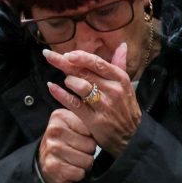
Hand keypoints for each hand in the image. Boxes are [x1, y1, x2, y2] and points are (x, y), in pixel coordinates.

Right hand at [37, 108, 96, 182]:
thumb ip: (86, 118)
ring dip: (84, 164)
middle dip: (88, 151)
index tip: (83, 137)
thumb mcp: (73, 124)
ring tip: (74, 159)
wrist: (45, 160)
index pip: (91, 128)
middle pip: (91, 146)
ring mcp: (52, 149)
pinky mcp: (52, 167)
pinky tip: (70, 168)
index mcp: (60, 117)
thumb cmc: (65, 141)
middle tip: (78, 150)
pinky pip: (79, 173)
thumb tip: (103, 119)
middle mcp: (54, 131)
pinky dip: (78, 174)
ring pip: (87, 161)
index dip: (91, 136)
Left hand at [43, 43, 141, 157]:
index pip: (97, 62)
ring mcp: (104, 106)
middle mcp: (113, 91)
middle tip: (50, 56)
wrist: (132, 137)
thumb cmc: (125, 109)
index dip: (80, 57)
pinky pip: (74, 104)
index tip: (67, 54)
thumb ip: (120, 65)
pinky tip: (51, 87)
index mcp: (120, 79)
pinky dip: (60, 94)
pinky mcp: (94, 120)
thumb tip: (122, 45)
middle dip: (64, 63)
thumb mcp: (126, 86)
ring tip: (66, 81)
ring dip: (69, 80)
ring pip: (80, 86)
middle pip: (85, 72)